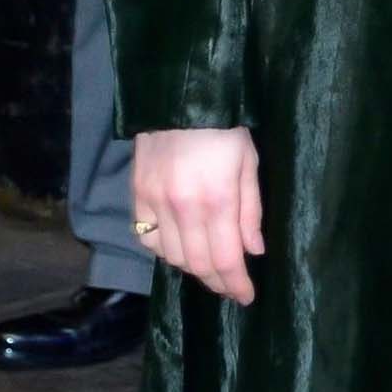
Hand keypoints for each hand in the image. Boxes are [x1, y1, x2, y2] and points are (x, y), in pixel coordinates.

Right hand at [132, 128, 265, 302]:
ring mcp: (155, 203)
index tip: (246, 297)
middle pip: (198, 264)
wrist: (181, 94)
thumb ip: (250, 211)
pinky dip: (164, 251)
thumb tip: (254, 251)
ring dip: (193, 268)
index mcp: (217, 200)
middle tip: (231, 288)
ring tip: (209, 268)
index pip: (226, 260)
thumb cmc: (224, 127)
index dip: (236, 285)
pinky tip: (179, 248)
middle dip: (217, 282)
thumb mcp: (249, 163)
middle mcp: (183, 208)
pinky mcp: (137, 194)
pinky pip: (147, 238)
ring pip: (172, 257)